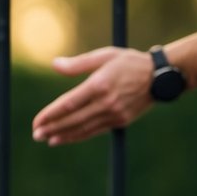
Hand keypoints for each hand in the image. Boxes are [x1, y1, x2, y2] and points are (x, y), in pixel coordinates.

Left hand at [31, 47, 154, 145]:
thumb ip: (78, 63)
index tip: (37, 121)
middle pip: (73, 119)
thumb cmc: (129, 62)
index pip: (68, 104)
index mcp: (99, 84)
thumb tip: (55, 64)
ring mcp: (114, 113)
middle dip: (52, 128)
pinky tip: (65, 139)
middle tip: (36, 134)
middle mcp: (106, 102)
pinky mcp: (120, 121)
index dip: (50, 114)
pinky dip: (78, 136)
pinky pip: (94, 131)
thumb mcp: (104, 56)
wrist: (160, 76)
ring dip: (63, 135)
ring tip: (46, 139)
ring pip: (83, 128)